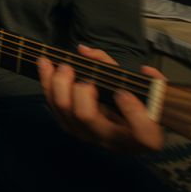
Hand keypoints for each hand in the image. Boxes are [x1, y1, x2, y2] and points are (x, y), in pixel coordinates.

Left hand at [38, 44, 164, 152]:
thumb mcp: (138, 84)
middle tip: (84, 73)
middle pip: (87, 117)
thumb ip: (114, 67)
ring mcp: (90, 136)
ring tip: (63, 66)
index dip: (133, 112)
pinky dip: (48, 84)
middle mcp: (114, 140)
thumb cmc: (137, 104)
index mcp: (144, 135)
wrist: (125, 126)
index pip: (142, 132)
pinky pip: (55, 108)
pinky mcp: (72, 128)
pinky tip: (46, 66)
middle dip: (80, 90)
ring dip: (59, 84)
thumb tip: (85, 51)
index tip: (123, 93)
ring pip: (66, 112)